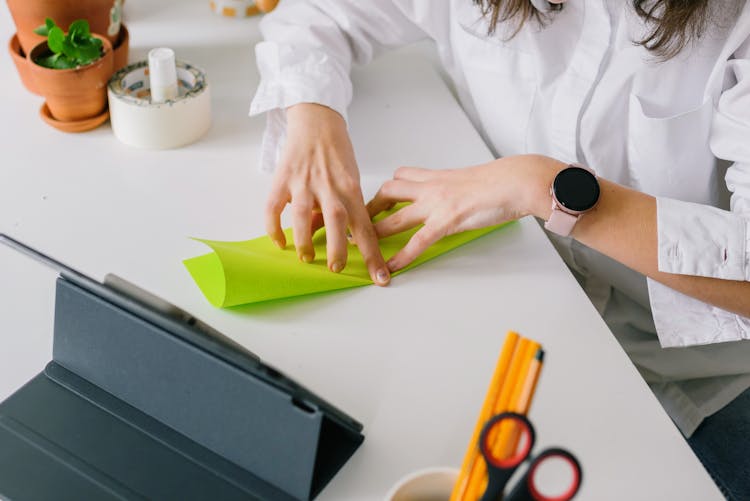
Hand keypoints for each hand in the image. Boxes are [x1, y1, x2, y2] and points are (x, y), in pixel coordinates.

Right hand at [265, 103, 389, 284]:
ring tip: (307, 258)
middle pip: (337, 220)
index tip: (380, 278)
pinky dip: (274, 227)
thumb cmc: (337, 154)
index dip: (373, 255)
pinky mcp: (282, 179)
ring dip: (306, 239)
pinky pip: (274, 207)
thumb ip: (346, 208)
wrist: (316, 121)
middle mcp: (329, 186)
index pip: (365, 228)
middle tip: (337, 268)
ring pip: (305, 214)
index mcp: (351, 189)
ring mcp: (304, 182)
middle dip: (338, 248)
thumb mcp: (351, 180)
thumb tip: (338, 238)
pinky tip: (280, 242)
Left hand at [367, 155, 560, 271]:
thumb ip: (456, 188)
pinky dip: (401, 256)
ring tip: (361, 248)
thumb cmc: (502, 180)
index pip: (401, 176)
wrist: (517, 180)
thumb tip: (455, 197)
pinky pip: (417, 241)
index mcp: (438, 176)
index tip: (375, 199)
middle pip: (387, 192)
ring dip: (374, 233)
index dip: (386, 188)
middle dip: (368, 207)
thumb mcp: (471, 179)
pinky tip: (391, 267)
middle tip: (357, 222)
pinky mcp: (447, 221)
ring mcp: (436, 204)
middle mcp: (431, 187)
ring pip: (394, 218)